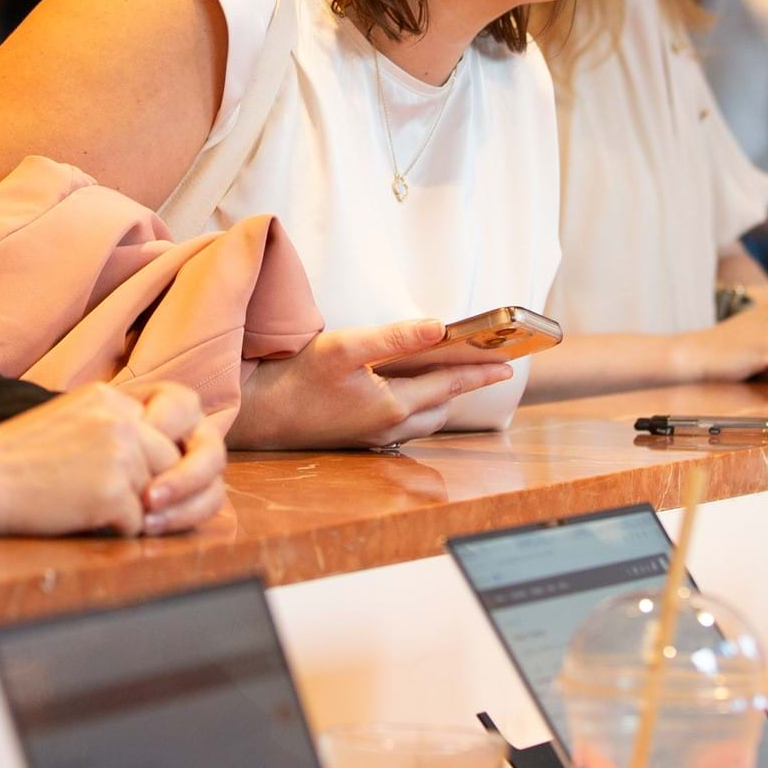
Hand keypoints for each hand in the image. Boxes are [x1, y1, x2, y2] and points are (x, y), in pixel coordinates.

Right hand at [0, 382, 222, 536]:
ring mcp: (119, 453)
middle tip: (104, 496)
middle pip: (168, 460)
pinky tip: (78, 518)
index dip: (144, 460)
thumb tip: (159, 450)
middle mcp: (122, 419)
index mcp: (111, 397)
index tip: (119, 472)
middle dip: (148, 484)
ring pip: (156, 492)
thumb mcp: (71, 418)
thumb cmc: (14, 456)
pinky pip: (137, 523)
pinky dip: (114, 530)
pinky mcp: (112, 491)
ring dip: (129, 507)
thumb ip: (113, 425)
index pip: (158, 431)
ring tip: (85, 504)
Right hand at [233, 320, 512, 448]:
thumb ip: (393, 338)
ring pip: (424, 420)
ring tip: (454, 379)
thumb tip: (436, 328)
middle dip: (464, 386)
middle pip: (441, 406)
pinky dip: (418, 410)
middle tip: (486, 367)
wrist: (260, 415)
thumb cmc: (298, 378)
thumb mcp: (344, 348)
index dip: (479, 371)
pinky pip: (403, 427)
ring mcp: (374, 437)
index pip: (450, 385)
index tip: (507, 364)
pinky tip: (410, 398)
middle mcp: (390, 427)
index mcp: (393, 404)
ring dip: (442, 400)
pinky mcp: (359, 439)